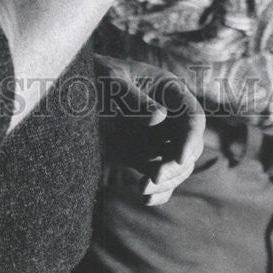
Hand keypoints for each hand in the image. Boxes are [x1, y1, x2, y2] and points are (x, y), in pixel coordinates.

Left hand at [96, 55, 204, 205]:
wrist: (79, 86)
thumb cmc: (99, 73)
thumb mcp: (113, 79)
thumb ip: (134, 97)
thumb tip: (159, 118)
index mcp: (172, 93)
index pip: (194, 118)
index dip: (191, 139)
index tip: (178, 158)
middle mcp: (171, 118)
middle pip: (188, 148)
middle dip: (175, 166)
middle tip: (154, 177)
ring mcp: (159, 138)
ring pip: (175, 167)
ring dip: (165, 181)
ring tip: (142, 189)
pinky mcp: (145, 155)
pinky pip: (160, 177)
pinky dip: (159, 191)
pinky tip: (147, 200)